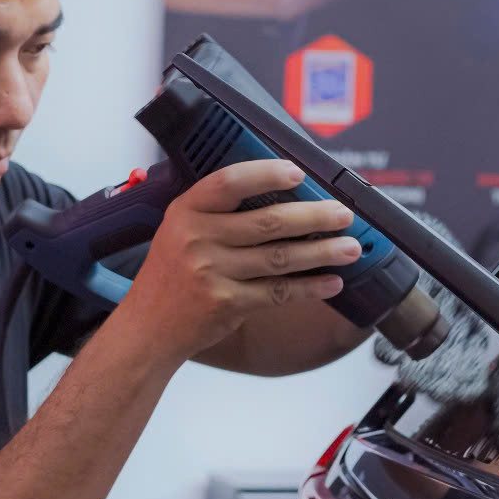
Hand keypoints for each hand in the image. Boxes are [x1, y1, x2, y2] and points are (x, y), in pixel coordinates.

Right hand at [123, 159, 359, 364]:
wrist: (148, 326)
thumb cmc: (171, 274)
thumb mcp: (180, 230)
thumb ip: (218, 213)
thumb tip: (283, 196)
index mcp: (186, 211)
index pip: (229, 182)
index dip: (266, 174)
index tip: (298, 172)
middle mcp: (197, 238)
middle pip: (267, 221)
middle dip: (314, 217)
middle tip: (343, 214)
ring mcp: (212, 272)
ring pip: (280, 258)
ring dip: (322, 252)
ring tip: (350, 247)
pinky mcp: (227, 303)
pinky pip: (278, 292)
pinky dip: (309, 288)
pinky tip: (331, 282)